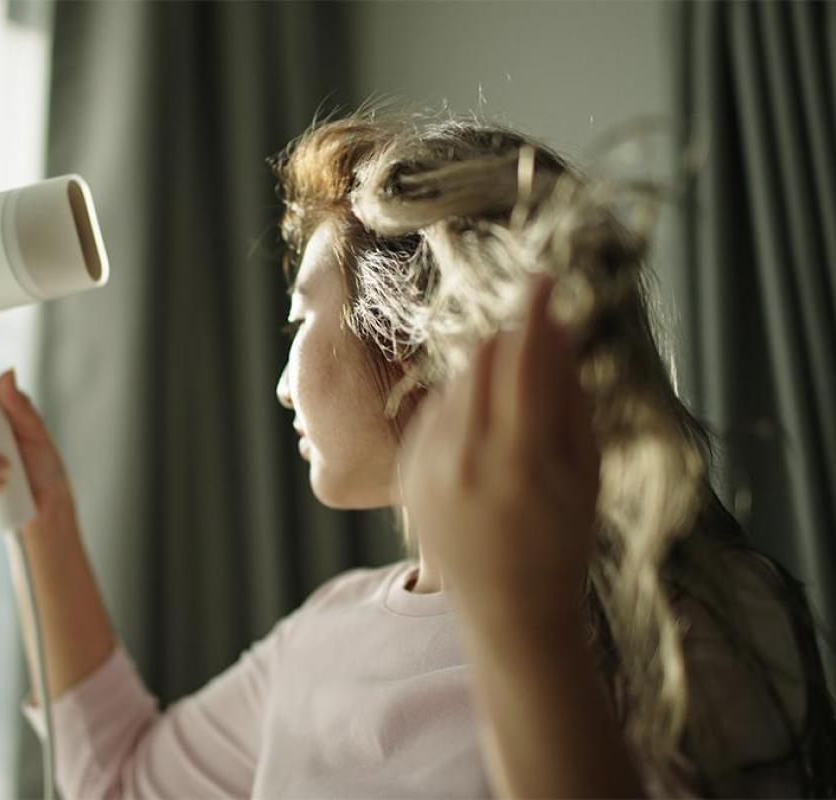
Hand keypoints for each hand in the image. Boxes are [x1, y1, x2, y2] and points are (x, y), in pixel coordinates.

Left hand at [399, 276, 599, 619]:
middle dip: (509, 341)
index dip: (533, 311)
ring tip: (514, 414)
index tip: (541, 279)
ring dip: (486, 375)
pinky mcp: (407, 475)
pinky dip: (459, 408)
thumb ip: (569, 397)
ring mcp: (430, 467)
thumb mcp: (585, 470)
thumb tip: (557, 329)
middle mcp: (467, 457)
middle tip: (534, 347)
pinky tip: (483, 440)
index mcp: (523, 457)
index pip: (524, 358)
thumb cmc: (562, 540)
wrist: (508, 609)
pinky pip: (432, 414)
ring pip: (454, 383)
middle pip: (481, 359)